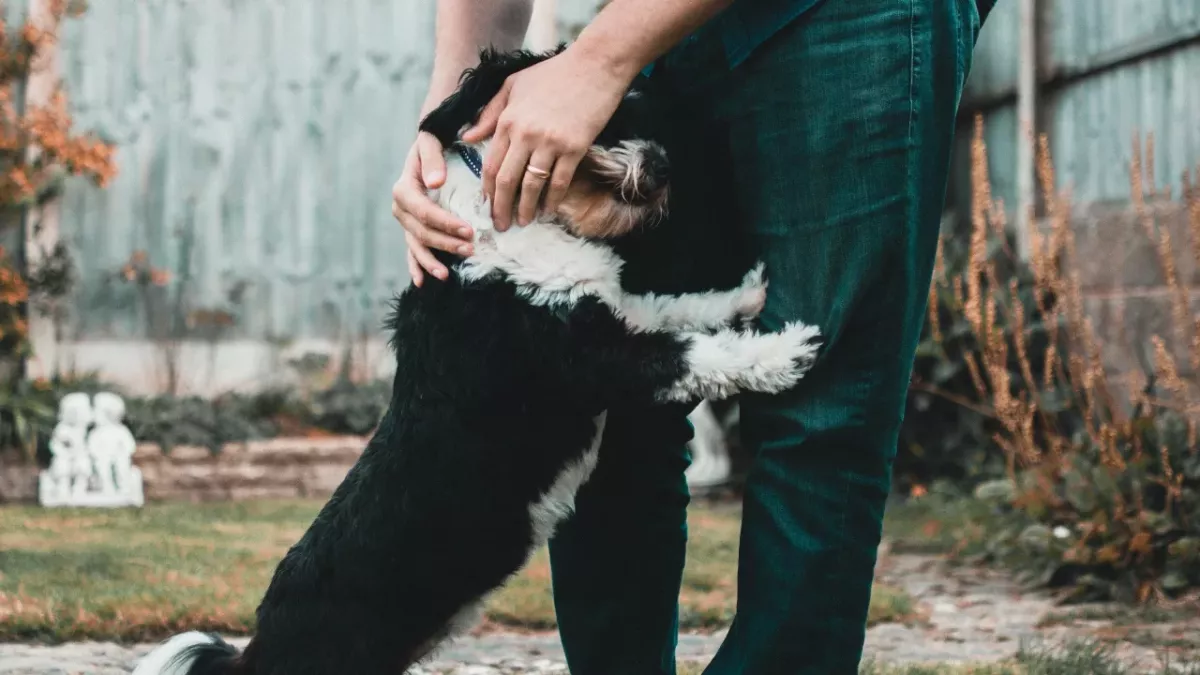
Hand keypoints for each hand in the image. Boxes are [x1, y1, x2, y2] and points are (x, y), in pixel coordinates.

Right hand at [391, 132, 474, 286]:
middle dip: (445, 243)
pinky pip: (412, 250)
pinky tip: (422, 282)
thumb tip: (436, 182)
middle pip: (421, 232)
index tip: (468, 230)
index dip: (445, 223)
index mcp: (404, 188)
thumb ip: (432, 159)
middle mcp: (401, 208)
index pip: (423, 211)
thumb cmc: (433, 142)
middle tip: (470, 249)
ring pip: (416, 245)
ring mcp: (406, 221)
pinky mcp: (412, 228)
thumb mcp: (431, 142)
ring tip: (446, 275)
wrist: (428, 146)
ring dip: (431, 261)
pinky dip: (416, 266)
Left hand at [462, 46, 631, 230]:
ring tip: (523, 222)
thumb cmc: (554, 72)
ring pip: (531, 185)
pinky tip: (548, 210)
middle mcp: (525, 134)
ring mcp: (550, 142)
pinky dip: (552, 200)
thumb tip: (468, 138)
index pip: (491, 164)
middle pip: (507, 180)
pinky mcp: (574, 148)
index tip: (487, 206)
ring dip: (525, 208)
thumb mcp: (513, 85)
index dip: (488, 191)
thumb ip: (490, 113)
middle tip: (500, 226)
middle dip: (501, 207)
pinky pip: (559, 182)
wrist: (595, 65)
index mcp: (508, 120)